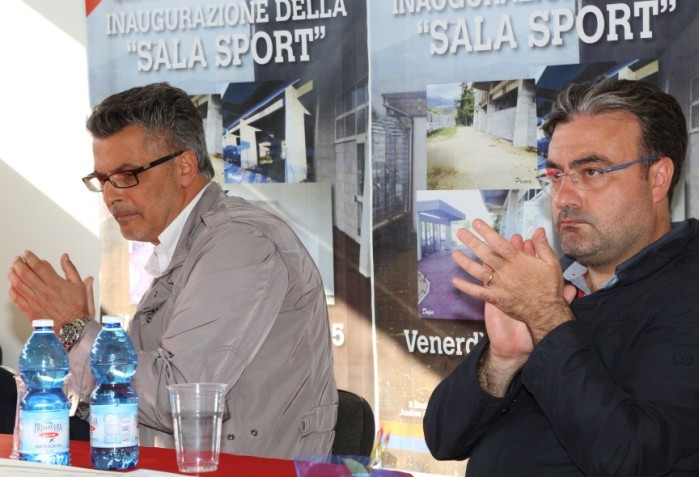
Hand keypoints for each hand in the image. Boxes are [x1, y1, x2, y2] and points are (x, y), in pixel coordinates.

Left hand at [8, 251, 93, 329]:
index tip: (26, 253)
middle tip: (16, 259)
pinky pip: (17, 299)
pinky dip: (12, 290)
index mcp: (55, 283)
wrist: (72, 326)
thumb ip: (70, 269)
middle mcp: (43, 291)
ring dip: (12, 274)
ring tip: (11, 269)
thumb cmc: (77, 307)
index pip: (38, 266)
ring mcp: (35, 301)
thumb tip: (64, 257)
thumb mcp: (78, 285)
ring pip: (18, 285)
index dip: (29, 257)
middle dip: (18, 263)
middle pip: (25, 273)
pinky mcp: (30, 311)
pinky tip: (12, 286)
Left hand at [452, 219, 573, 344]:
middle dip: (471, 242)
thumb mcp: (551, 263)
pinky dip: (466, 287)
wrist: (547, 312)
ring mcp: (499, 285)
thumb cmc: (550, 287)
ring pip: (478, 271)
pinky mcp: (495, 298)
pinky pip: (478, 292)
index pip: (499, 243)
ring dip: (465, 262)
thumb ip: (542, 246)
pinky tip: (455, 281)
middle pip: (485, 254)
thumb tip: (538, 229)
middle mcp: (506, 271)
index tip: (476, 223)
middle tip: (460, 232)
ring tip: (454, 253)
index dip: (487, 232)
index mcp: (518, 260)